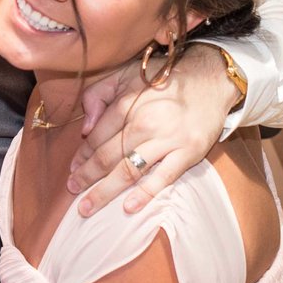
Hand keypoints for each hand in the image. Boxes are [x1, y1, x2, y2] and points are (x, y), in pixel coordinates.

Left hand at [69, 42, 234, 215]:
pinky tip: (129, 207)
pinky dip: (145, 194)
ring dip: (105, 191)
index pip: (96, 137)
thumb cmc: (164, 79)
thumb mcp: (125, 74)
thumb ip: (98, 95)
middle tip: (72, 191)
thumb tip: (85, 127)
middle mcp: (144, 123)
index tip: (73, 169)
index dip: (81, 156)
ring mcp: (167, 140)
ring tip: (87, 206)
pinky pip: (163, 178)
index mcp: (127, 104)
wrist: (210, 79)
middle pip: (107, 158)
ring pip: (128, 171)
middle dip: (86, 177)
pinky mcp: (188, 152)